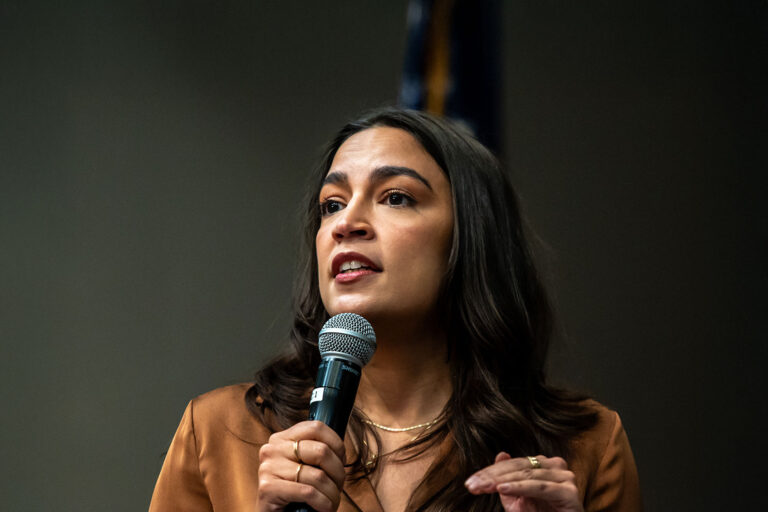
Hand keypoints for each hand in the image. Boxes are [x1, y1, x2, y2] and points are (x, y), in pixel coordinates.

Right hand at [257, 421, 345, 511]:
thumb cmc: (294, 492)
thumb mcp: (303, 465)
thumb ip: (315, 450)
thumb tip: (341, 448)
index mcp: (281, 438)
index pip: (316, 427)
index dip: (336, 444)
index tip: (341, 460)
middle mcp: (272, 449)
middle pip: (321, 451)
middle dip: (338, 472)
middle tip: (338, 485)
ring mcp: (268, 468)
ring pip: (318, 476)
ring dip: (332, 493)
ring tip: (332, 501)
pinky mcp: (267, 488)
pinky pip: (308, 492)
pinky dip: (323, 503)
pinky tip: (324, 508)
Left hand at [465, 452, 582, 511]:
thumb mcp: (518, 502)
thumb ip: (507, 480)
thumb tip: (501, 454)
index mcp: (544, 465)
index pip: (512, 464)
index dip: (490, 472)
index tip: (470, 482)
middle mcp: (556, 467)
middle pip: (518, 467)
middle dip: (492, 476)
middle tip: (472, 485)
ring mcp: (565, 478)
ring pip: (527, 475)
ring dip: (502, 480)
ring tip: (483, 487)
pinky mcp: (569, 492)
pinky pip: (540, 487)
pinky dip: (520, 487)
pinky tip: (502, 488)